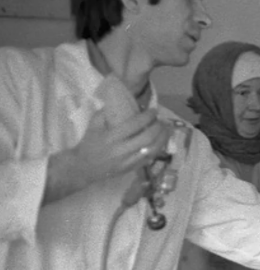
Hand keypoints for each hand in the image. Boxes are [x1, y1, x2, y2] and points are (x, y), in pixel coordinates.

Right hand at [44, 109, 171, 202]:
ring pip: (151, 150)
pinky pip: (149, 159)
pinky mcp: (131, 169)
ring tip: (166, 131)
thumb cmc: (89, 144)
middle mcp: (121, 149)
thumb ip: (105, 113)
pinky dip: (157, 150)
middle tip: (161, 121)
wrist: (83, 167)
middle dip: (158, 127)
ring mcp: (127, 161)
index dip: (147, 116)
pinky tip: (161, 143)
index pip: (135, 124)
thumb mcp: (93, 125)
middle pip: (147, 137)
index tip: (154, 110)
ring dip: (162, 139)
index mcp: (111, 137)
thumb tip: (119, 100)